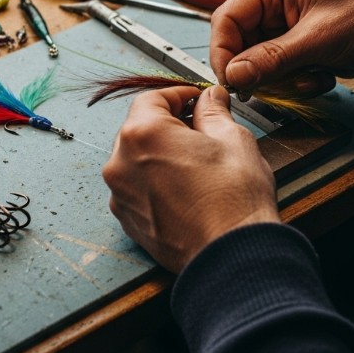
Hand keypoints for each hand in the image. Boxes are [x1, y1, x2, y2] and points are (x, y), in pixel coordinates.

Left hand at [102, 85, 279, 273]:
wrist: (230, 257)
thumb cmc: (233, 203)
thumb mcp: (233, 140)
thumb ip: (213, 112)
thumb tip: (210, 99)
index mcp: (142, 135)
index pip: (151, 98)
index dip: (178, 95)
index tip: (196, 99)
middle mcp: (120, 164)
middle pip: (139, 129)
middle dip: (168, 125)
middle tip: (200, 129)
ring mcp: (120, 195)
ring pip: (136, 160)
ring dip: (160, 154)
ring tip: (196, 163)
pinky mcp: (127, 220)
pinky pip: (136, 188)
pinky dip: (155, 182)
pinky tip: (185, 188)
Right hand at [210, 0, 353, 93]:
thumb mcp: (319, 38)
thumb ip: (272, 58)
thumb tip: (235, 74)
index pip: (226, 20)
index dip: (224, 53)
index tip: (232, 80)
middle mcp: (273, 5)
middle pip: (238, 47)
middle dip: (259, 71)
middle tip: (275, 84)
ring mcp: (283, 29)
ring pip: (257, 66)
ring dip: (281, 80)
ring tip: (310, 75)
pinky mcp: (295, 50)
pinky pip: (276, 75)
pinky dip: (295, 83)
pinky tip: (319, 75)